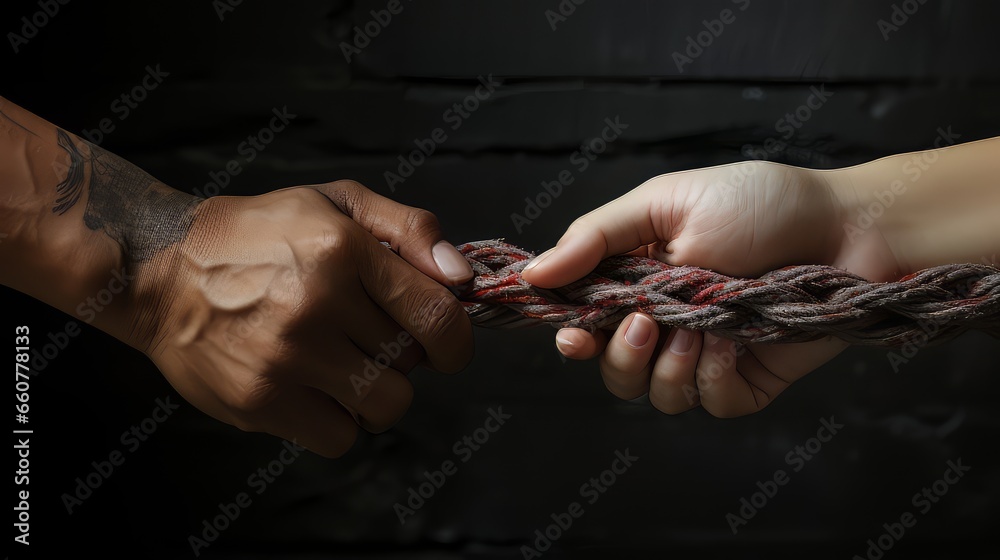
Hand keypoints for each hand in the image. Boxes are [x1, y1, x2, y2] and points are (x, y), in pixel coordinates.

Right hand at [127, 180, 474, 456]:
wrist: (161, 270)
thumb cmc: (259, 235)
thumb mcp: (336, 202)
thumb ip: (409, 230)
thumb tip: (462, 279)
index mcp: (344, 249)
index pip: (438, 316)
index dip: (455, 340)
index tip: (446, 344)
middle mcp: (318, 303)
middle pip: (411, 363)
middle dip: (403, 355)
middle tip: (366, 336)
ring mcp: (287, 357)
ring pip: (385, 406)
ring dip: (376, 393)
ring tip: (343, 366)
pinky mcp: (260, 401)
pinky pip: (340, 438)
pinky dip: (337, 421)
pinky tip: (312, 389)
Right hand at [520, 161, 899, 416]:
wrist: (847, 226)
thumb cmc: (758, 203)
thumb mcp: (665, 203)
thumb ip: (596, 237)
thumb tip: (533, 272)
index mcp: (639, 280)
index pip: (585, 322)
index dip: (572, 336)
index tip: (572, 335)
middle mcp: (667, 321)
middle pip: (613, 370)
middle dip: (619, 356)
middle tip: (646, 324)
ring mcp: (707, 352)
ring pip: (656, 394)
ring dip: (668, 368)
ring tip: (700, 330)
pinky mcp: (747, 378)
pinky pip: (708, 402)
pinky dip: (713, 376)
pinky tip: (734, 342)